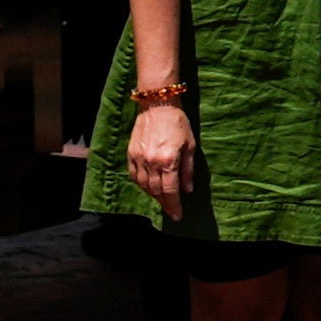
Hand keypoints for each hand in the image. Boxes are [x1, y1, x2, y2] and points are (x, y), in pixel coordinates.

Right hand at [126, 97, 202, 213]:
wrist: (157, 104)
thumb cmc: (178, 123)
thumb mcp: (190, 145)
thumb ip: (188, 170)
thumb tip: (188, 189)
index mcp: (168, 160)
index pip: (170, 190)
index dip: (174, 205)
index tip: (177, 215)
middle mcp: (151, 161)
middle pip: (156, 191)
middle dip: (164, 203)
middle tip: (171, 209)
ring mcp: (139, 158)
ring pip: (144, 185)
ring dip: (153, 195)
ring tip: (162, 198)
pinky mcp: (131, 153)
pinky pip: (134, 176)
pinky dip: (141, 184)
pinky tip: (148, 186)